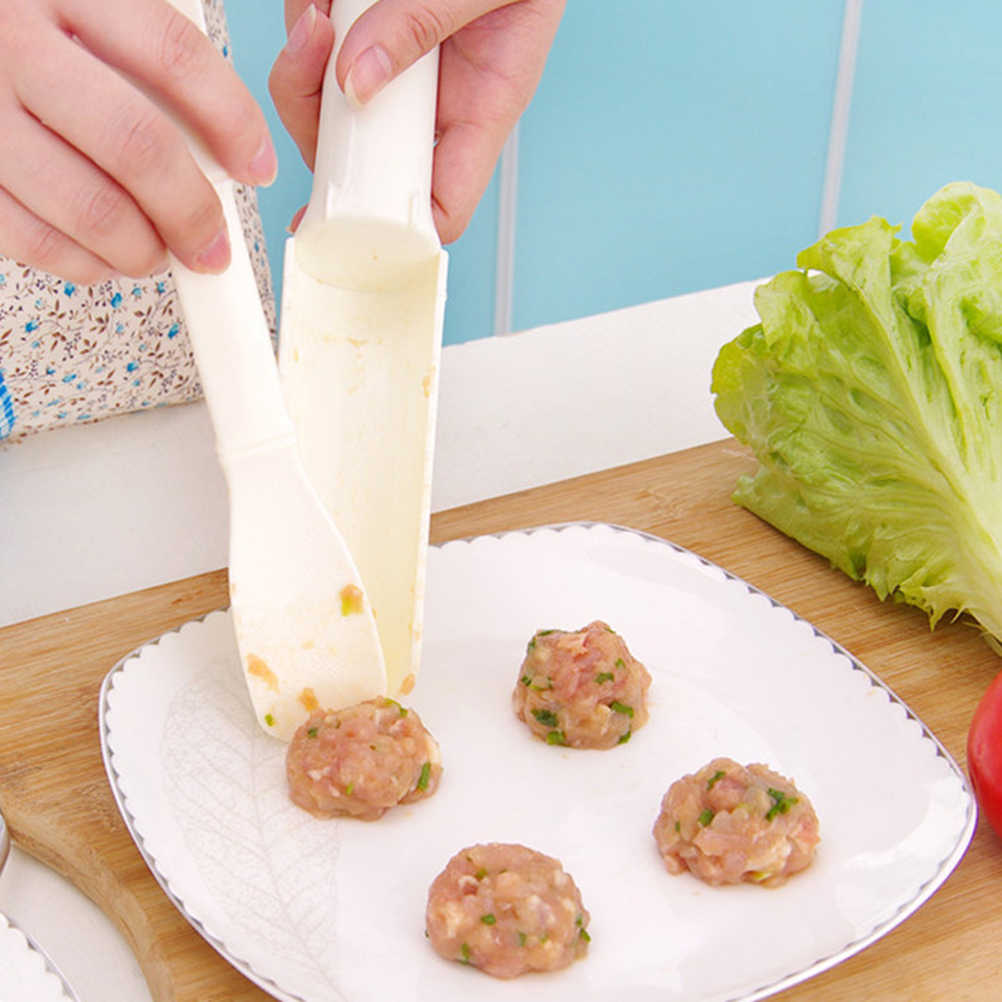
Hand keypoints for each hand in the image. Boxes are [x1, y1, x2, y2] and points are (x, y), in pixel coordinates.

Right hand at [0, 0, 276, 282]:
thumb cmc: (28, 34)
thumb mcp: (88, 11)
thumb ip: (150, 60)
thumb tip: (227, 142)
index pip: (174, 54)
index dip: (232, 121)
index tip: (257, 167)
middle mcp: (15, 44)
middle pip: (136, 144)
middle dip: (191, 212)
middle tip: (212, 244)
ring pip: (90, 207)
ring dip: (143, 249)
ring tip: (160, 252)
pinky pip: (33, 239)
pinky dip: (85, 264)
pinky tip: (105, 256)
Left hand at [269, 0, 564, 242]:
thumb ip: (423, 26)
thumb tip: (355, 78)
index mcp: (481, 110)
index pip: (438, 205)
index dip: (387, 225)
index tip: (340, 218)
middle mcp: (435, 99)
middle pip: (362, 155)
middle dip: (319, 121)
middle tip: (313, 58)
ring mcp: (399, 65)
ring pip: (328, 101)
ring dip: (306, 59)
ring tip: (323, 7)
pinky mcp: (370, 29)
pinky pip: (320, 46)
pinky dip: (309, 18)